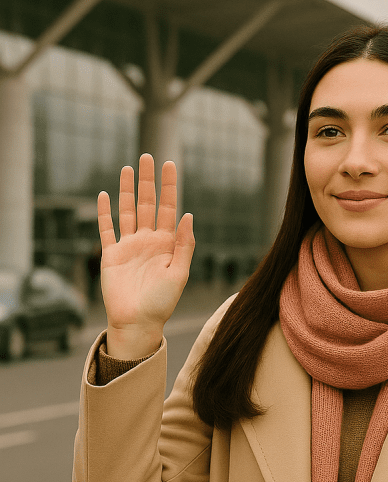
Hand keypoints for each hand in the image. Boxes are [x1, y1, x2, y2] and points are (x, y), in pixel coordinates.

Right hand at [98, 154, 194, 359]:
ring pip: (127, 211)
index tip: (169, 165)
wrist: (138, 323)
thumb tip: (189, 215)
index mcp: (167, 244)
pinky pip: (107, 230)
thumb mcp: (179, 274)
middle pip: (147, 204)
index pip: (169, 208)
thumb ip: (184, 245)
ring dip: (126, 190)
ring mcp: (129, 247)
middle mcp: (148, 241)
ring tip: (128, 169)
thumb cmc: (162, 303)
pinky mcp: (111, 255)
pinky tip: (104, 196)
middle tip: (147, 157)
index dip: (169, 187)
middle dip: (148, 181)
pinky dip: (104, 213)